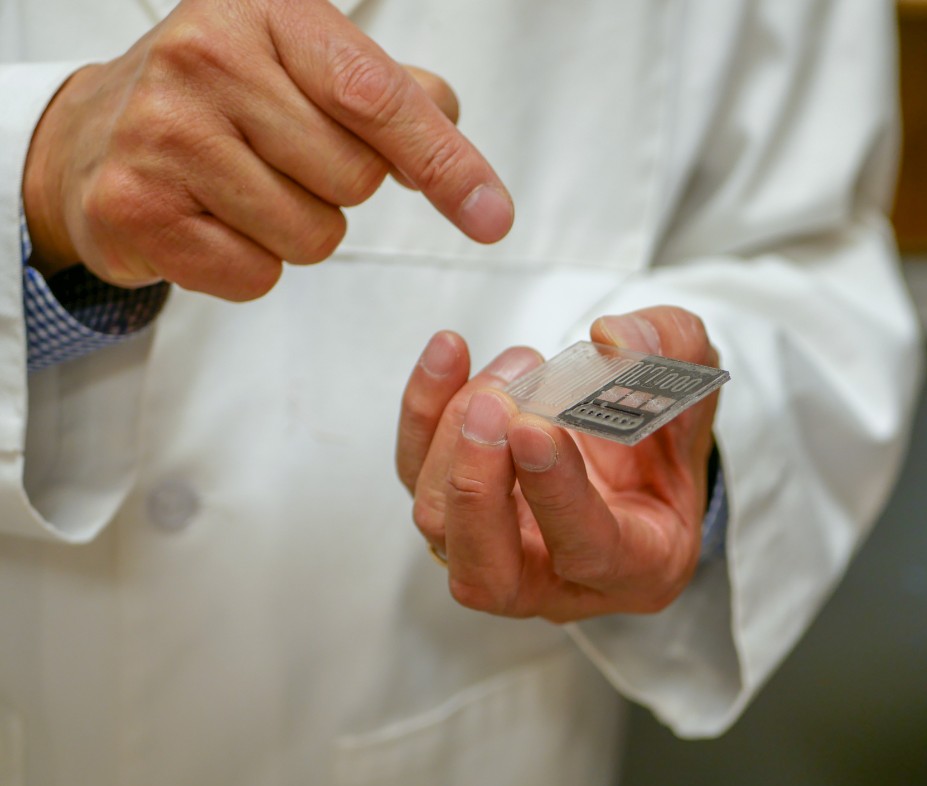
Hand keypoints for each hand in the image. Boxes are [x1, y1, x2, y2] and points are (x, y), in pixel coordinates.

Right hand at [21, 0, 511, 298]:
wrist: (94, 136)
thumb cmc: (218, 99)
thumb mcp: (303, 65)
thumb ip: (390, 91)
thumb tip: (450, 124)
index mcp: (267, 11)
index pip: (376, 96)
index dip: (444, 162)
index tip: (491, 215)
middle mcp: (206, 57)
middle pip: (354, 179)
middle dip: (338, 189)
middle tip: (282, 159)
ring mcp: (162, 132)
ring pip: (313, 234)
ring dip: (298, 231)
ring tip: (243, 189)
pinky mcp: (136, 208)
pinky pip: (257, 276)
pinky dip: (250, 265)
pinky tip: (211, 220)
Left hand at [396, 307, 719, 622]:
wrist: (636, 439)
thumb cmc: (666, 429)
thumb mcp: (695, 380)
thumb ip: (672, 350)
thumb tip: (612, 338)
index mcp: (640, 567)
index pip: (588, 552)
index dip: (557, 495)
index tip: (537, 427)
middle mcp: (560, 581)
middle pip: (488, 570)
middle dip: (479, 483)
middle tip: (496, 405)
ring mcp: (499, 552)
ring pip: (440, 523)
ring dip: (458, 435)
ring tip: (511, 369)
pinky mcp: (456, 512)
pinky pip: (417, 473)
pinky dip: (423, 412)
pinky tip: (449, 354)